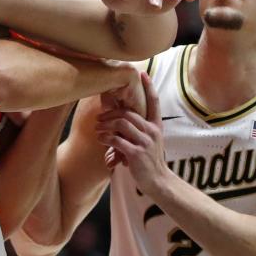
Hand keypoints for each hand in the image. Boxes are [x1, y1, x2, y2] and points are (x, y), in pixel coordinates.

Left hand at [96, 72, 168, 188]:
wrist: (158, 181)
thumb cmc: (149, 161)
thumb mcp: (148, 142)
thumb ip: (138, 130)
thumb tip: (118, 120)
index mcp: (156, 126)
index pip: (154, 102)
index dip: (149, 87)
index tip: (142, 73)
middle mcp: (152, 131)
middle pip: (128, 112)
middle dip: (110, 112)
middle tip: (99, 118)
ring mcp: (145, 142)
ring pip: (121, 123)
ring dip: (105, 124)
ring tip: (97, 129)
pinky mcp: (136, 153)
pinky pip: (116, 140)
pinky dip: (105, 138)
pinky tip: (100, 139)